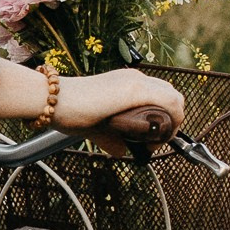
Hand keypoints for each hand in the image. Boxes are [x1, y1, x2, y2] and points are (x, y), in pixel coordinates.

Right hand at [0, 58, 188, 138]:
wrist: (53, 100)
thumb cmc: (69, 112)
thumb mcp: (97, 128)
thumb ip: (112, 138)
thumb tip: (123, 151)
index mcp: (127, 82)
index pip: (160, 95)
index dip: (164, 118)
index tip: (152, 138)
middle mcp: (135, 78)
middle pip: (172, 95)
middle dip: (172, 121)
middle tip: (157, 142)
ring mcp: (136, 82)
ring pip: (175, 98)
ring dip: (174, 123)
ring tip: (156, 143)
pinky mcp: (135, 90)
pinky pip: (171, 103)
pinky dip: (173, 122)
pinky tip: (158, 138)